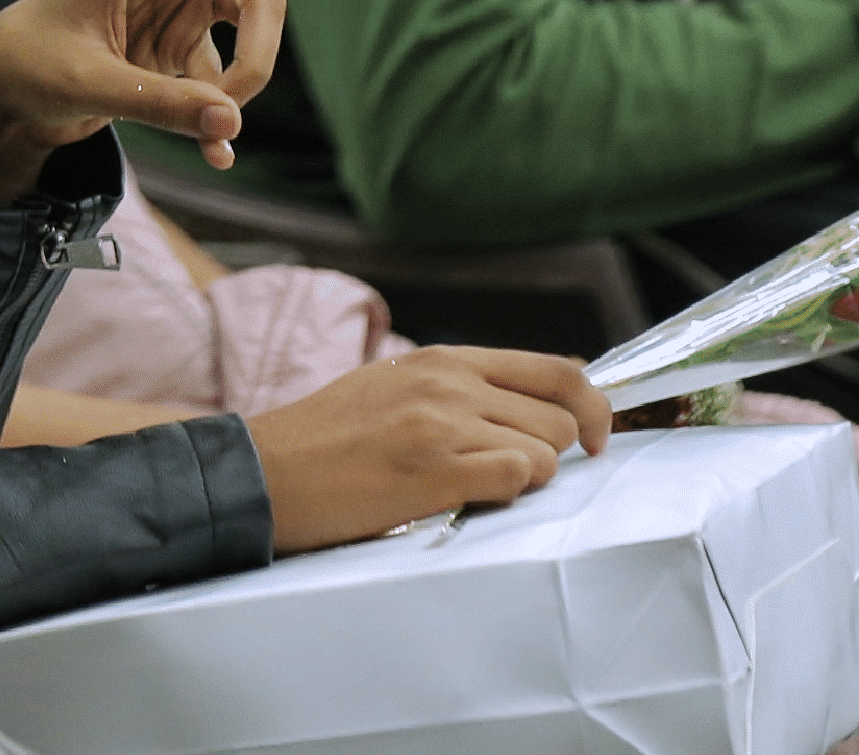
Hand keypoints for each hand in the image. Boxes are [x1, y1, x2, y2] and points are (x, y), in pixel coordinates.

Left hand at [0, 0, 356, 204]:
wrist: (18, 102)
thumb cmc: (36, 69)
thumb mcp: (87, 85)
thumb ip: (159, 104)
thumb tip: (231, 123)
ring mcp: (194, 4)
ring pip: (263, 24)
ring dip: (243, 79)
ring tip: (203, 122)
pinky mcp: (199, 50)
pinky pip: (237, 86)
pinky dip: (223, 123)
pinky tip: (214, 156)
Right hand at [247, 348, 613, 555]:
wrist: (266, 472)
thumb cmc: (326, 439)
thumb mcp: (394, 386)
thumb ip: (458, 389)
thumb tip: (528, 406)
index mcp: (443, 359)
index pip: (555, 368)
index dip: (591, 406)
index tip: (592, 436)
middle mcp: (449, 383)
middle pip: (563, 413)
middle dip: (557, 451)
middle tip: (519, 474)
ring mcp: (442, 425)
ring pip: (546, 450)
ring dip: (528, 477)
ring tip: (479, 486)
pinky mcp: (433, 472)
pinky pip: (515, 479)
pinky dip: (508, 495)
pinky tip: (469, 498)